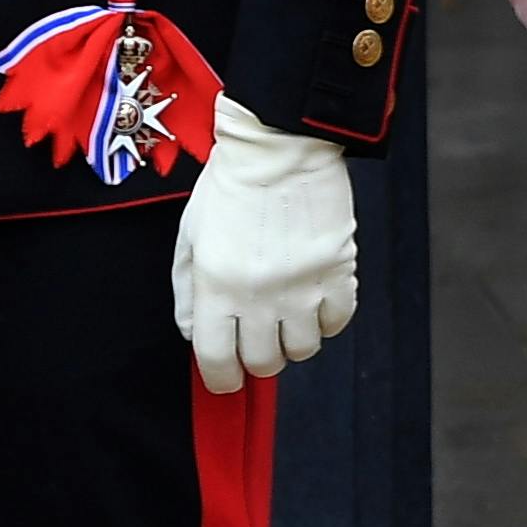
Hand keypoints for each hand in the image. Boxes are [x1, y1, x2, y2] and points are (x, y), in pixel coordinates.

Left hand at [169, 100, 357, 394]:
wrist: (281, 148)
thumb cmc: (230, 188)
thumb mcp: (190, 238)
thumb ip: (187, 292)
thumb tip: (195, 333)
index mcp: (216, 285)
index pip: (217, 360)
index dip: (221, 379)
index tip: (226, 378)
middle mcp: (259, 293)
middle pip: (264, 361)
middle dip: (258, 358)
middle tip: (257, 337)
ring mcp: (303, 285)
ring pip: (303, 349)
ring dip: (293, 340)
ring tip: (287, 315)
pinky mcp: (338, 270)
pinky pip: (338, 320)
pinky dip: (326, 320)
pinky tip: (315, 300)